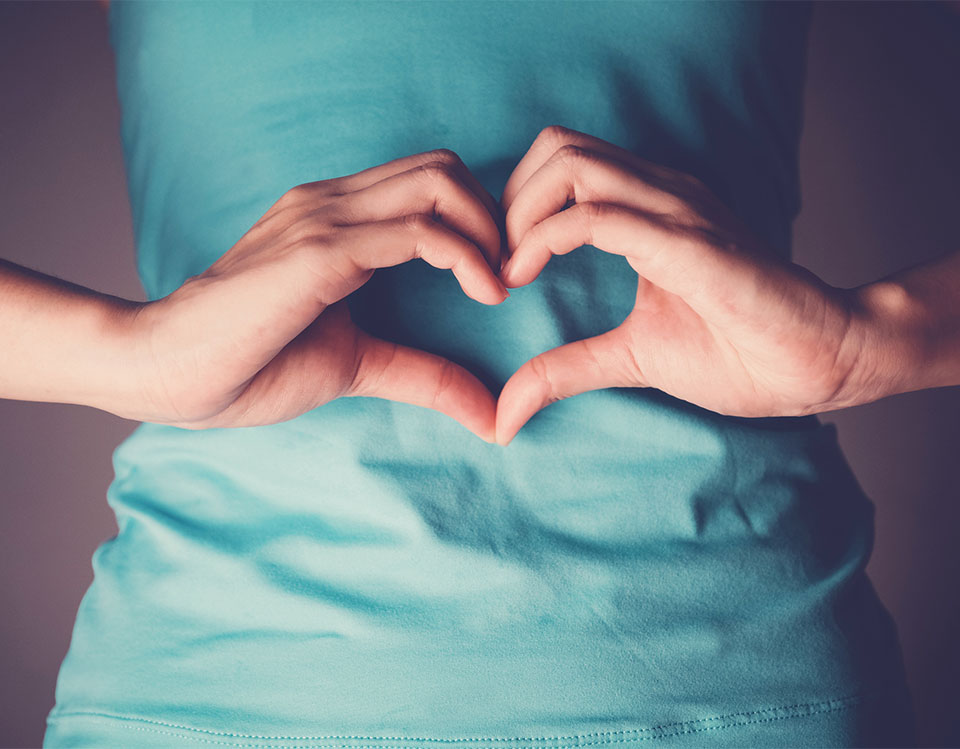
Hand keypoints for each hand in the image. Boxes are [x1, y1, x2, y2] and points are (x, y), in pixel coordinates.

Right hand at [128, 148, 508, 439]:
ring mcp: (325, 220)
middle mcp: (333, 203)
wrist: (166, 371)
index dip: (479, 219)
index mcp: (337, 219)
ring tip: (499, 285)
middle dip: (495, 216)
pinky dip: (466, 255)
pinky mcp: (321, 252)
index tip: (500, 276)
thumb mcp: (356, 364)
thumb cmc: (249, 364)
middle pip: (445, 167)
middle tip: (509, 274)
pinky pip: (418, 231)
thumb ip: (423, 375)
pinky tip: (485, 294)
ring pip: (439, 184)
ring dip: (489, 230)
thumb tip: (489, 415)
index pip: (430, 180)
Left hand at [495, 126, 866, 444]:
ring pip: (571, 164)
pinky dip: (545, 238)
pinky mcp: (688, 242)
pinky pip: (599, 215)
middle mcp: (660, 193)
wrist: (819, 362)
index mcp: (650, 207)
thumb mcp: (630, 357)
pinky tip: (525, 276)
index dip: (515, 205)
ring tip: (510, 269)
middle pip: (557, 146)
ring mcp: (676, 210)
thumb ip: (565, 370)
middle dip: (508, 199)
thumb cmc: (739, 352)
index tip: (501, 267)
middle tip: (498, 261)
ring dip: (520, 212)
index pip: (562, 162)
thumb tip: (505, 414)